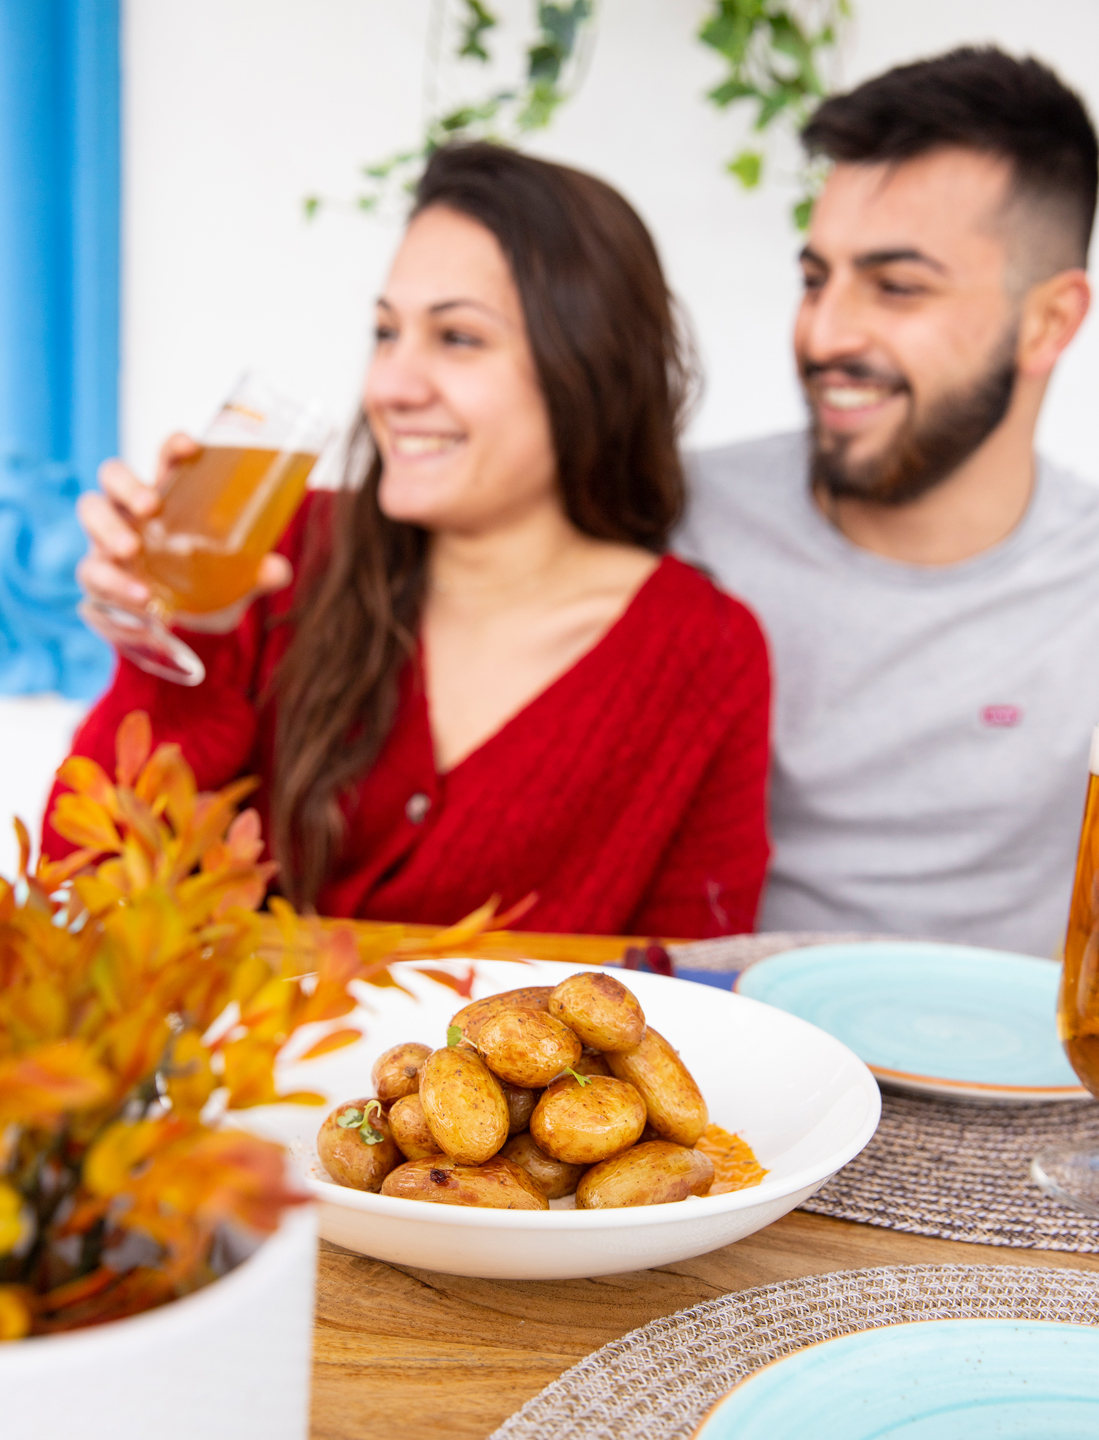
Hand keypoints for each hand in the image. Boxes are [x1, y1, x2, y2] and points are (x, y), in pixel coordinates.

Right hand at [76, 433, 291, 632]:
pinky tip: (141, 601)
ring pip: (91, 512)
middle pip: (112, 476)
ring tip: (130, 551)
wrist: (177, 629)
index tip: (191, 447)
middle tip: (150, 506)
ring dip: (108, 529)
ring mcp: (108, 538)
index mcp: (169, 499)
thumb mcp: (232, 583)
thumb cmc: (201, 588)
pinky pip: (93, 572)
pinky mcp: (98, 573)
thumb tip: (278, 570)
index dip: (174, 448)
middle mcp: (132, 511)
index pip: (167, 461)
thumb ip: (255, 575)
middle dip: (127, 485)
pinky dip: (115, 585)